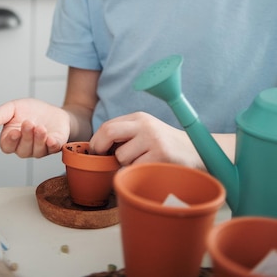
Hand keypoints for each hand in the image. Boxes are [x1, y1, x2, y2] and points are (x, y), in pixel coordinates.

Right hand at [0, 98, 70, 157]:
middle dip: (26, 137)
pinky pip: (53, 150)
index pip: (7, 146)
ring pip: (37, 151)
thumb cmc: (30, 112)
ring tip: (41, 128)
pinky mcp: (54, 146)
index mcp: (12, 139)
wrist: (52, 112)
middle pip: (23, 149)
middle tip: (29, 123)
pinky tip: (51, 139)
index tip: (14, 132)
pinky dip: (52, 146)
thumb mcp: (12, 109)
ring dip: (39, 140)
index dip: (10, 141)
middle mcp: (25, 147)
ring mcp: (40, 149)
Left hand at [89, 112, 204, 168]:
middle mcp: (145, 125)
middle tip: (103, 161)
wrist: (195, 152)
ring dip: (125, 166)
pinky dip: (138, 173)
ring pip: (122, 156)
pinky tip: (149, 170)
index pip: (107, 126)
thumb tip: (97, 148)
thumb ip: (125, 135)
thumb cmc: (165, 146)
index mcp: (138, 117)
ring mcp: (153, 139)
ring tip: (140, 165)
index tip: (96, 154)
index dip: (97, 142)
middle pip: (108, 132)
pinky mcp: (161, 155)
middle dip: (100, 149)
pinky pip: (136, 168)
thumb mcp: (145, 132)